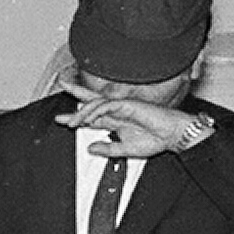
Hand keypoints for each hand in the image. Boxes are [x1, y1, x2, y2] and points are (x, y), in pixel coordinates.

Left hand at [60, 95, 190, 158]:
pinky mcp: (128, 104)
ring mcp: (122, 106)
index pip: (92, 116)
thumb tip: (90, 149)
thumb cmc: (155, 140)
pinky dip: (95, 111)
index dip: (76, 117)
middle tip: (61, 83)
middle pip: (92, 99)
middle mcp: (116, 111)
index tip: (61, 120)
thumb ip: (107, 149)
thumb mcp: (125, 150)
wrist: (172, 135)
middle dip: (76, 91)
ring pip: (96, 103)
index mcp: (116, 120)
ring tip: (71, 121)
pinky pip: (107, 105)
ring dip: (82, 112)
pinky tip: (88, 118)